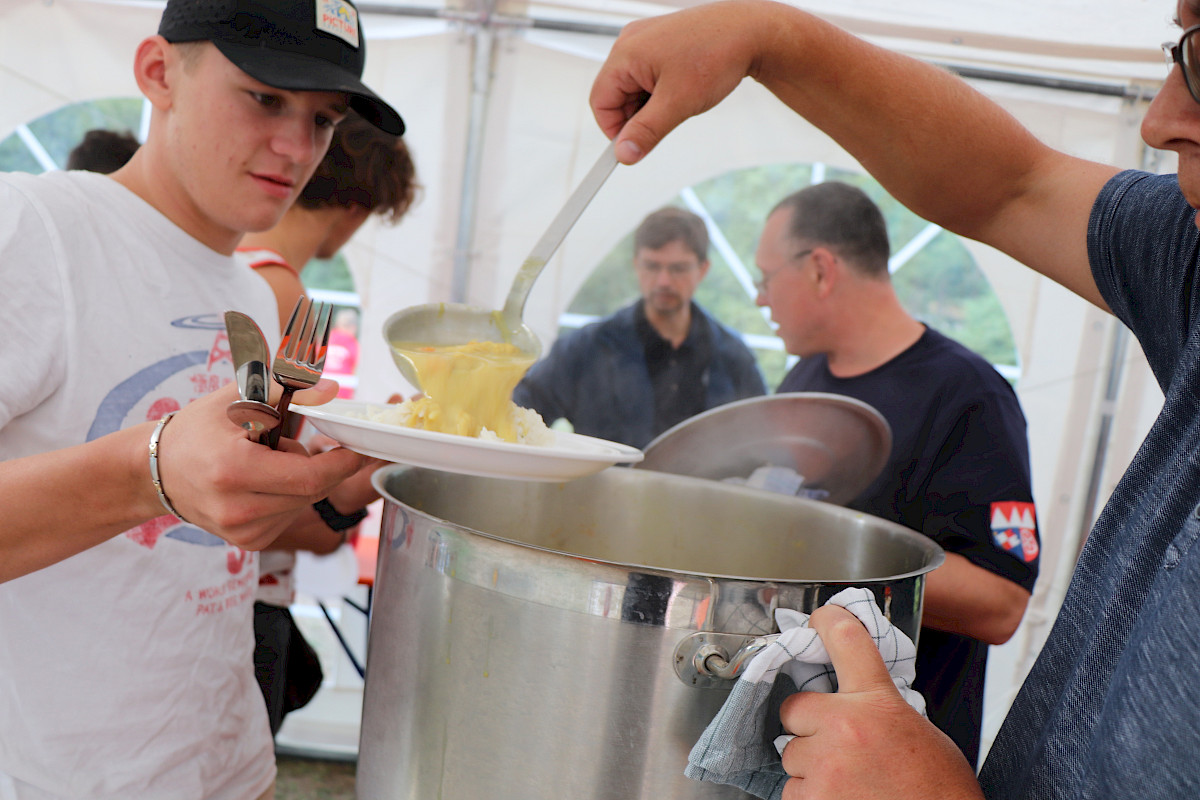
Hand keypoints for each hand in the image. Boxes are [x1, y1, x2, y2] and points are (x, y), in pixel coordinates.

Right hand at [156, 382, 367, 550]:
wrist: (156, 473)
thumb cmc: (197, 430)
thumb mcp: (236, 398)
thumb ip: (285, 390)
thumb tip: (330, 388)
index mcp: (234, 471)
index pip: (310, 477)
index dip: (343, 463)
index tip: (362, 447)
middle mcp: (239, 510)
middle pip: (313, 490)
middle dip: (322, 464)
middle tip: (307, 441)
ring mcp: (243, 532)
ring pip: (306, 503)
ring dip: (305, 479)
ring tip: (270, 460)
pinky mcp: (248, 543)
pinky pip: (292, 515)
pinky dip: (291, 495)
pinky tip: (266, 481)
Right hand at [589, 0, 770, 163]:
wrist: (752, 32)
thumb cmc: (717, 54)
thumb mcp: (677, 103)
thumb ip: (646, 132)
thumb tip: (624, 153)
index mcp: (626, 53)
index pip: (600, 102)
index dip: (614, 130)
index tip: (632, 147)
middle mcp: (632, 42)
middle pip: (615, 95)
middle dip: (637, 116)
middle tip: (665, 122)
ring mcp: (646, 40)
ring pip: (633, 87)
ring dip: (651, 104)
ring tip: (680, 100)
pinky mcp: (661, 42)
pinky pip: (648, 75)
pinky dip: (661, 91)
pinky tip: (683, 89)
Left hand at [778, 605, 982, 799]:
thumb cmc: (938, 790)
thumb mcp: (918, 730)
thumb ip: (880, 707)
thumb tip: (853, 698)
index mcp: (878, 702)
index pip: (845, 639)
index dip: (826, 621)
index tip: (818, 618)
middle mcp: (846, 726)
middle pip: (794, 707)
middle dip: (808, 724)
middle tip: (835, 743)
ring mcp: (825, 764)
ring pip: (790, 754)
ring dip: (810, 766)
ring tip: (849, 780)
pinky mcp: (812, 798)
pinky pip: (791, 790)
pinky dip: (810, 796)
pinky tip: (842, 798)